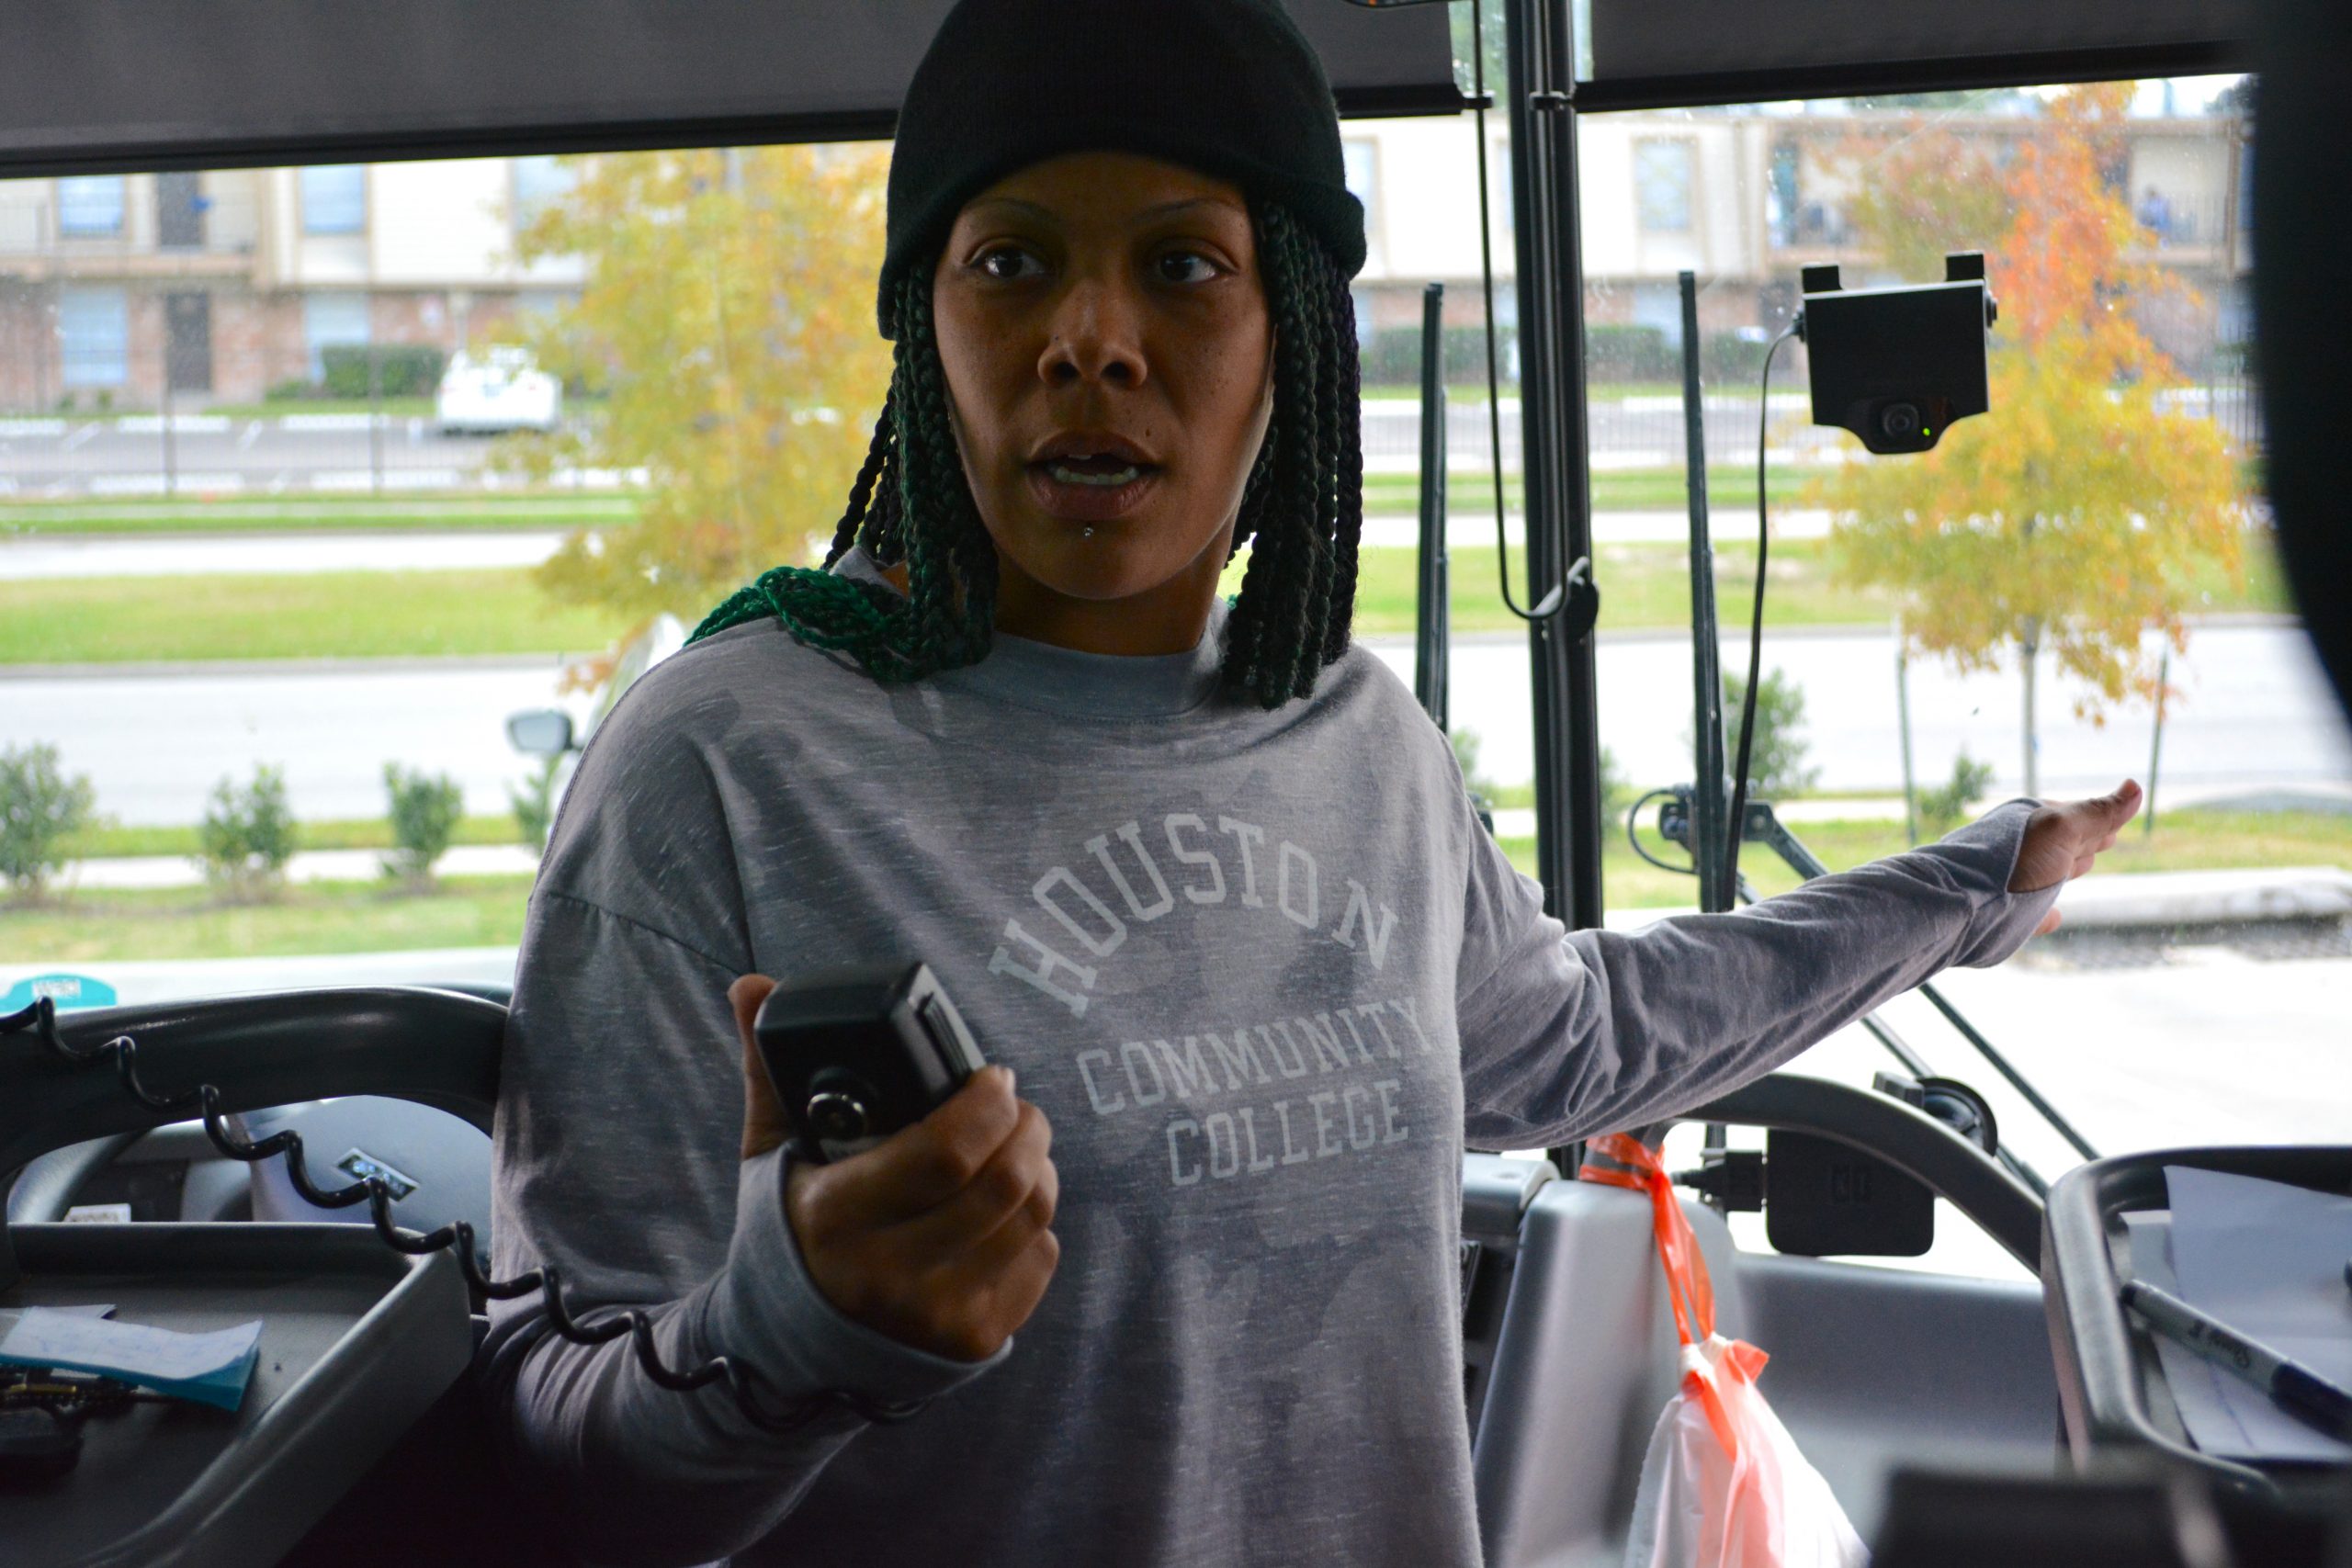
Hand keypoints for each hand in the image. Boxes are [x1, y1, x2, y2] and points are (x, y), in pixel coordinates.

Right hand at [729, 974, 1059, 1361]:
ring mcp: (937, 1315)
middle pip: (1003, 1182)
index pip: (943, 1154)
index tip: (992, 1076)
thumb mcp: (770, 1158)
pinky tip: (1005, 1209)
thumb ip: (771, 1072)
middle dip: (1026, 1125)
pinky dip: (1035, 1223)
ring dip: (1038, 1166)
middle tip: (1015, 1105)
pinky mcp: (975, 1339)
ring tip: (1016, 1145)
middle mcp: (889, 1276)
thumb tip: (752, 985)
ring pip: (1032, 1216)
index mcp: (836, 1219)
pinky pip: (1041, 1258)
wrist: (793, 1349)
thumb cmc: (789, 1232)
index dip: (986, 1104)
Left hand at [2007, 780, 2141, 934]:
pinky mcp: (2008, 919)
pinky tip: (2054, 917)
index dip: (2099, 819)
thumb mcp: (2061, 829)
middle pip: (2065, 844)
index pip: (2078, 817)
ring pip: (2048, 874)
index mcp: (2033, 821)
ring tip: (2075, 867)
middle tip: (2105, 838)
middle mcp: (2023, 850)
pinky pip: (2033, 914)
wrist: (1957, 907)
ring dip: (2062, 870)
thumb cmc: (2011, 862)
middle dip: (2084, 840)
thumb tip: (2136, 786)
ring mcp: (2014, 884)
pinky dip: (2046, 914)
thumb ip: (2097, 812)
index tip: (2115, 822)